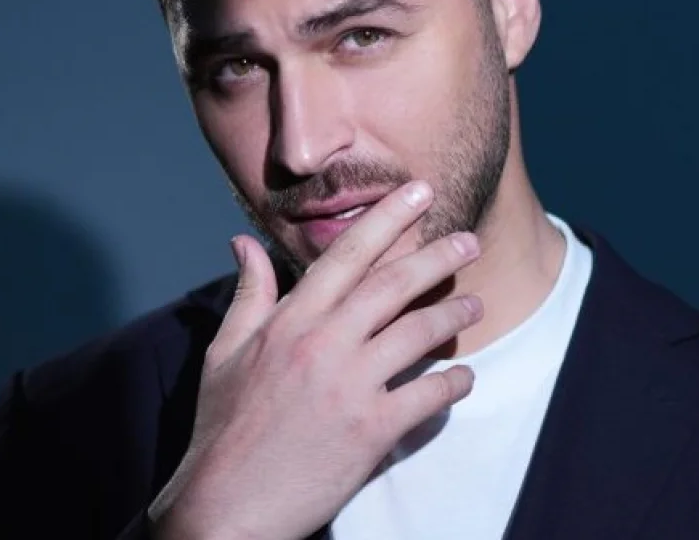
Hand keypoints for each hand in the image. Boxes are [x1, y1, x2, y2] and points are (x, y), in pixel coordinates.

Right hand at [148, 181, 482, 539]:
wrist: (226, 507)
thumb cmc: (223, 430)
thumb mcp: (225, 353)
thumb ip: (248, 294)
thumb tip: (243, 243)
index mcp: (289, 321)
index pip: (346, 254)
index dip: (387, 218)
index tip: (418, 192)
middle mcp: (323, 344)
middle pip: (394, 284)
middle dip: (438, 254)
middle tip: (468, 238)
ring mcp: (350, 386)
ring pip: (419, 333)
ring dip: (454, 313)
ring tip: (474, 303)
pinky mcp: (371, 430)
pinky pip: (429, 394)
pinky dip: (454, 382)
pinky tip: (464, 377)